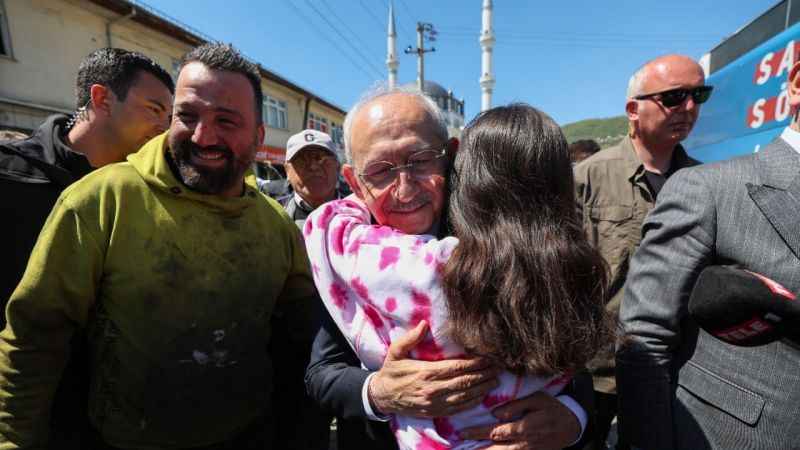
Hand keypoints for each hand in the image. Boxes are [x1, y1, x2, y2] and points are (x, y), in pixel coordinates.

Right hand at [368, 320, 499, 417]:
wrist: (382, 396)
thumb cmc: (391, 371)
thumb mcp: (396, 351)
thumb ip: (410, 338)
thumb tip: (425, 324)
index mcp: (426, 372)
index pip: (457, 367)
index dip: (475, 363)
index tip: (488, 357)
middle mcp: (433, 389)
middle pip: (465, 381)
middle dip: (484, 374)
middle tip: (499, 367)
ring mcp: (435, 402)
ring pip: (465, 396)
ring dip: (482, 388)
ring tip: (495, 380)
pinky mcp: (435, 412)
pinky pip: (458, 408)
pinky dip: (472, 402)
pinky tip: (482, 395)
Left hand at [459, 391, 580, 449]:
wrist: (572, 427)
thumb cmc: (552, 409)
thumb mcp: (538, 400)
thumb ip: (516, 405)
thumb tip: (495, 413)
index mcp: (524, 427)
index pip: (496, 432)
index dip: (478, 433)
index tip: (462, 432)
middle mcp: (524, 443)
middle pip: (495, 448)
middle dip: (477, 448)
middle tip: (460, 445)